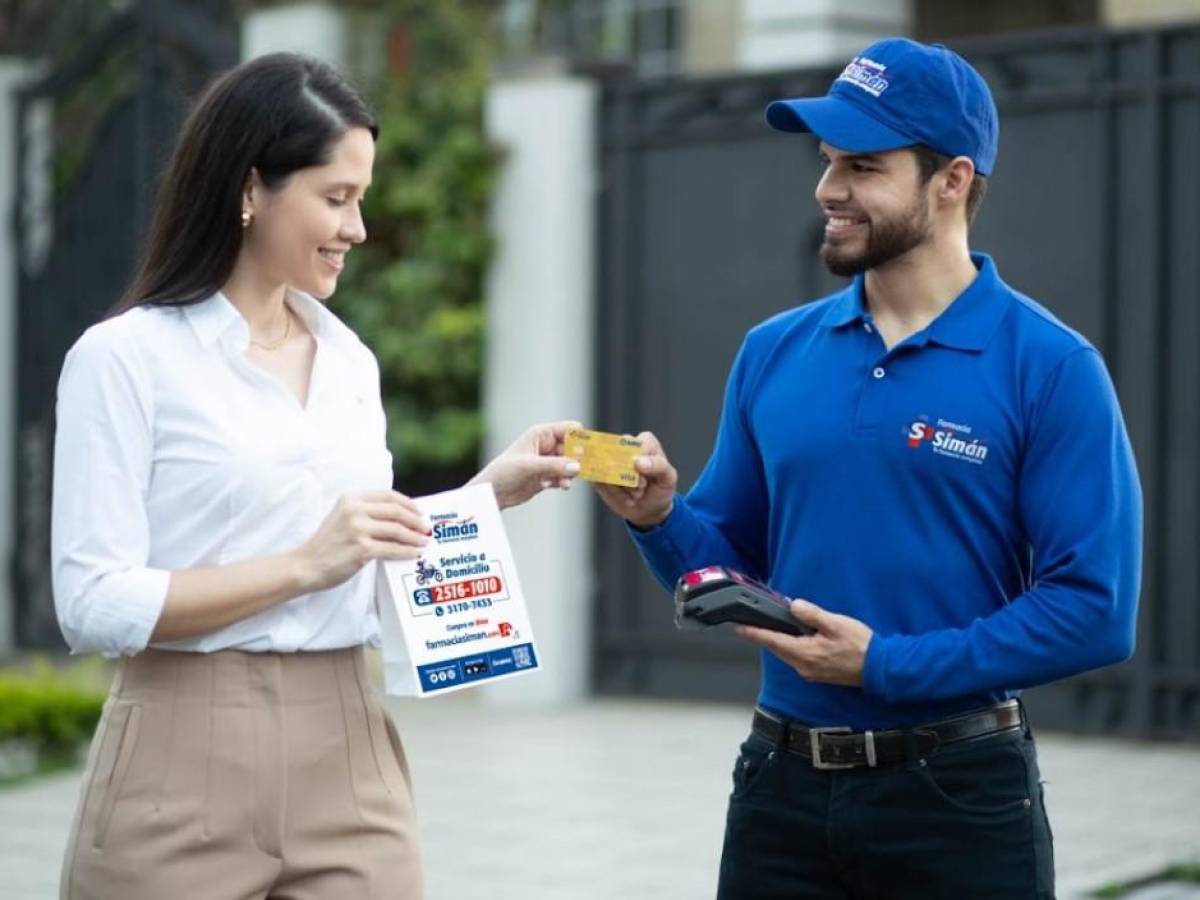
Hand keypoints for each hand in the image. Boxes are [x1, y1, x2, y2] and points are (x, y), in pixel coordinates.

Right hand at [296, 490, 429, 591]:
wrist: (306, 565)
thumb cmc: (327, 544)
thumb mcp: (343, 517)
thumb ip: (367, 512)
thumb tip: (401, 517)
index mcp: (351, 498)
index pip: (389, 495)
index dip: (409, 504)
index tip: (420, 512)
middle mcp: (354, 510)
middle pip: (396, 511)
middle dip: (416, 521)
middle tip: (426, 529)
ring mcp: (358, 529)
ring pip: (397, 530)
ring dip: (414, 537)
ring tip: (424, 542)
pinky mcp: (361, 549)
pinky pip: (392, 549)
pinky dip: (407, 552)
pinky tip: (414, 554)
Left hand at [470, 420, 582, 509]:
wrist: (492, 492)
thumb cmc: (505, 471)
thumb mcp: (530, 466)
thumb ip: (554, 465)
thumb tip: (577, 466)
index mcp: (541, 434)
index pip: (569, 429)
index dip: (580, 438)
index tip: (588, 452)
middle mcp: (546, 446)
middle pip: (573, 448)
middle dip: (578, 459)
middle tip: (582, 470)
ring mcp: (548, 462)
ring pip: (570, 465)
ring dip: (569, 474)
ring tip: (563, 483)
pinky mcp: (547, 477)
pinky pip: (564, 477)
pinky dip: (562, 482)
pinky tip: (553, 486)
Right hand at [593, 431, 676, 528]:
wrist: (650, 509)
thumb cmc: (661, 488)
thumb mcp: (669, 477)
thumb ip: (658, 465)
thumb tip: (638, 461)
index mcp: (643, 441)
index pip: (631, 443)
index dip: (635, 462)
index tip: (644, 477)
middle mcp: (624, 447)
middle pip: (613, 453)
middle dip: (625, 476)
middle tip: (640, 488)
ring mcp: (609, 461)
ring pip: (605, 469)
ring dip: (620, 487)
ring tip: (636, 495)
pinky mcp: (599, 475)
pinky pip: (599, 481)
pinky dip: (614, 493)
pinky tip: (626, 498)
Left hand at [736, 600, 872, 686]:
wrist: (879, 669)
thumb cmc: (860, 646)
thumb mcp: (835, 624)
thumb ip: (812, 614)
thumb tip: (794, 606)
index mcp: (805, 652)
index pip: (772, 641)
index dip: (754, 633)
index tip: (740, 628)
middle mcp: (804, 666)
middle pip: (777, 649)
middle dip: (765, 637)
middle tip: (752, 626)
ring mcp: (811, 672)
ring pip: (787, 655)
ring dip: (780, 643)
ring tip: (773, 630)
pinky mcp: (819, 674)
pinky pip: (799, 659)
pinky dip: (793, 649)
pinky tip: (798, 641)